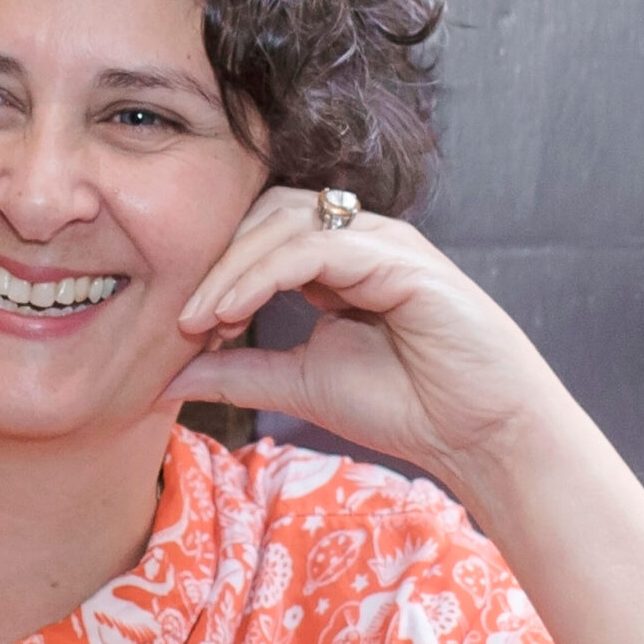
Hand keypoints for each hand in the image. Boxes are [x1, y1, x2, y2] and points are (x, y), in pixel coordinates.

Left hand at [171, 186, 550, 500]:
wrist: (476, 432)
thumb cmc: (404, 406)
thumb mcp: (299, 385)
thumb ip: (238, 372)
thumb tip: (167, 376)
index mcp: (337, 260)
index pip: (260, 233)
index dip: (215, 270)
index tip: (182, 326)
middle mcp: (359, 238)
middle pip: (266, 212)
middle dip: (216, 259)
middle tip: (182, 317)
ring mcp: (382, 241)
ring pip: (286, 220)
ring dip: (231, 267)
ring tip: (198, 318)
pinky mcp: (399, 257)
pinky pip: (317, 247)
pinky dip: (264, 275)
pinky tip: (232, 312)